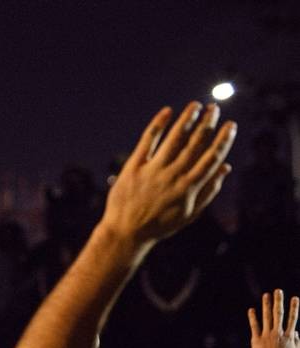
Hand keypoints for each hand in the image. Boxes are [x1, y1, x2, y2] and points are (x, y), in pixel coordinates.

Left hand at [100, 102, 236, 243]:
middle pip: (194, 144)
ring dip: (186, 120)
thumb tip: (226, 167)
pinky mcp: (133, 167)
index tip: (231, 125)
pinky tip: (167, 112)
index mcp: (189, 188)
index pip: (211, 158)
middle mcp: (173, 176)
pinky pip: (148, 142)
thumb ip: (208, 191)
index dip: (223, 140)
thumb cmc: (160, 225)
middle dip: (207, 124)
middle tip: (215, 108)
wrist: (126, 232)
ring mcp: (153, 170)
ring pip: (174, 139)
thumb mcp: (189, 214)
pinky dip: (158, 125)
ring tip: (196, 105)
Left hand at [248, 289, 299, 347]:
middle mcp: (278, 333)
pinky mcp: (256, 339)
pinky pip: (254, 326)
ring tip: (266, 295)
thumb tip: (296, 331)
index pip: (292, 318)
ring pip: (267, 317)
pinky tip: (251, 309)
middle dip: (279, 301)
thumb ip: (298, 341)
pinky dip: (253, 317)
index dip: (294, 308)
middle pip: (279, 314)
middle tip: (278, 291)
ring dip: (267, 305)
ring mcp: (267, 335)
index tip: (295, 298)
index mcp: (289, 336)